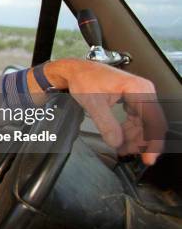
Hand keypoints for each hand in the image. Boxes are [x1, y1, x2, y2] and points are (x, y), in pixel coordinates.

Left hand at [45, 59, 166, 165]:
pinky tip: (121, 140)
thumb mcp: (93, 103)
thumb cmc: (83, 79)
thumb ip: (106, 124)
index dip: (152, 142)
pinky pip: (137, 120)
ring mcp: (139, 95)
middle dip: (141, 142)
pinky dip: (130, 132)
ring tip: (122, 149)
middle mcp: (143, 91)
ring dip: (135, 139)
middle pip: (151, 124)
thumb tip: (116, 142)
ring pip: (145, 124)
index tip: (148, 158)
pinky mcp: (133, 99)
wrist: (75, 71)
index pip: (153, 120)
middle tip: (130, 155)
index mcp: (138, 89)